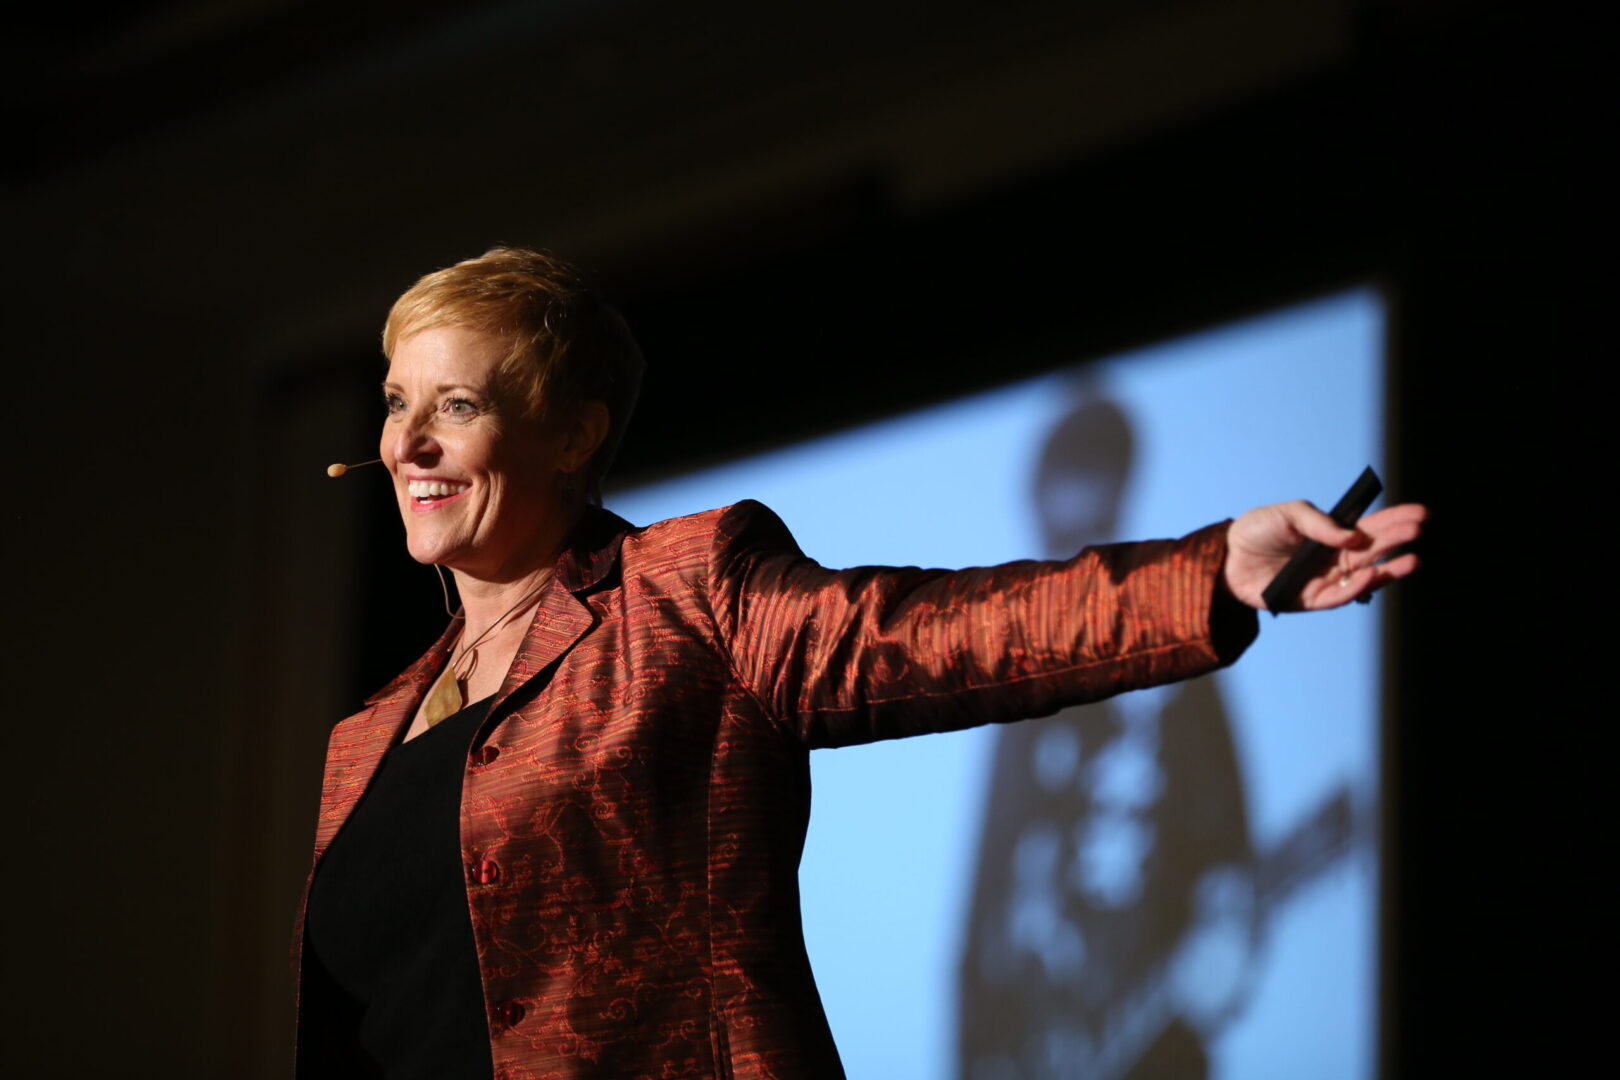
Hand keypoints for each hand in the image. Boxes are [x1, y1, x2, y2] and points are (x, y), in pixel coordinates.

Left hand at [1223, 500, 1426, 610]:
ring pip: (1366, 577)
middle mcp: (1334, 558)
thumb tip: (1353, 537)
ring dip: (1390, 570)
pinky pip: (1340, 596)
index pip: (1371, 527)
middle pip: (1374, 550)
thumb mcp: (1289, 514)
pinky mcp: (1312, 599)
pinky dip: (1357, 588)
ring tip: (1413, 560)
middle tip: (1420, 528)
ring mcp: (1326, 579)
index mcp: (1332, 535)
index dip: (1395, 520)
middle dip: (1398, 539)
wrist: (1227, 557)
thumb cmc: (1257, 530)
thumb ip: (1320, 523)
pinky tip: (1372, 576)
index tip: (1420, 513)